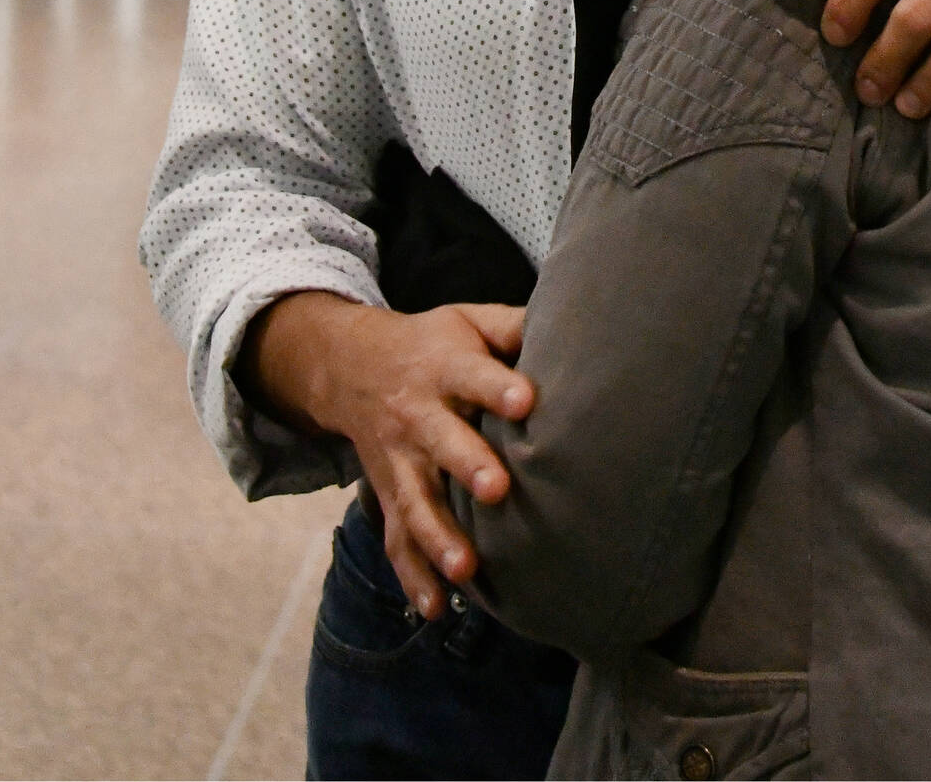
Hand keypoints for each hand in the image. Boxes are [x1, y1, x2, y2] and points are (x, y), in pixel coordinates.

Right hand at [241, 291, 532, 617]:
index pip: (472, 374)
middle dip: (466, 464)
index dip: (498, 386)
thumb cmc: (433, 345)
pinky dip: (412, 575)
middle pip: (441, 440)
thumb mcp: (466, 321)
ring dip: (438, 535)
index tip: (525, 401)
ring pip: (415, 500)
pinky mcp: (389, 496)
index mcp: (443, 366)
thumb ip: (514, 327)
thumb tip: (579, 324)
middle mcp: (417, 415)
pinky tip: (435, 609)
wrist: (351, 366)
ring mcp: (399, 461)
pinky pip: (396, 539)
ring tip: (466, 568)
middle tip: (497, 489)